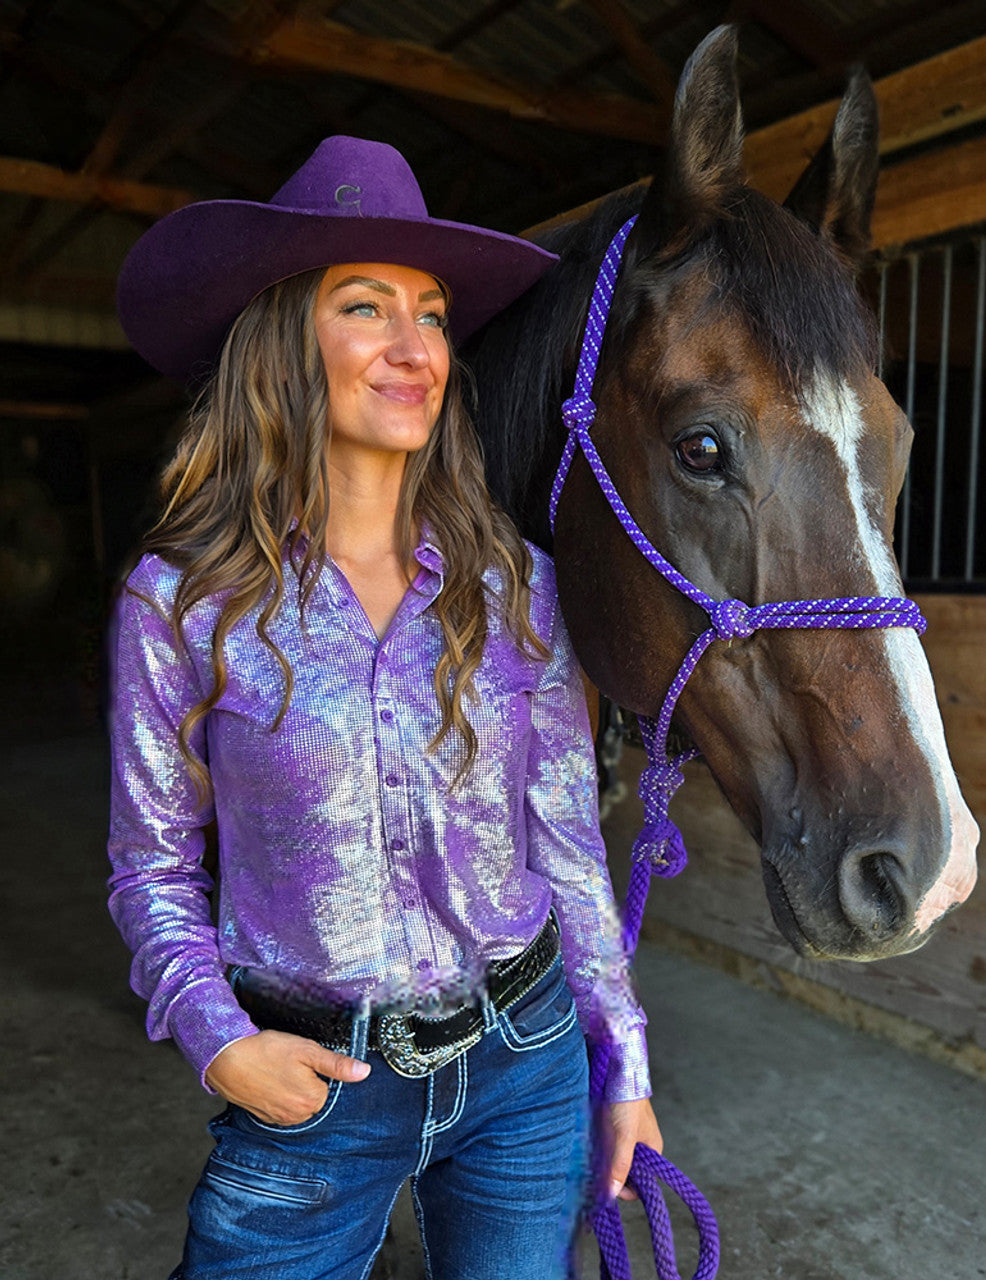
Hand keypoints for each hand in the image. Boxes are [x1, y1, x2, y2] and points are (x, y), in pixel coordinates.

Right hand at [204, 1028, 370, 1125]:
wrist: (227, 1058)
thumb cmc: (266, 1051)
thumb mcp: (307, 1050)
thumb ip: (337, 1064)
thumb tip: (363, 1072)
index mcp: (313, 1100)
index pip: (327, 1087)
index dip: (316, 1070)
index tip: (302, 1060)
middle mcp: (297, 1116)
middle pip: (313, 1097)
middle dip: (305, 1081)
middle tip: (288, 1064)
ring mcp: (278, 1118)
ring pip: (296, 1103)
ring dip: (290, 1089)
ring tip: (276, 1071)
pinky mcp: (262, 1116)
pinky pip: (279, 1107)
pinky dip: (276, 1095)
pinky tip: (267, 1079)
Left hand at [601, 1097, 663, 1201]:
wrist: (618, 1072)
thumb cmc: (628, 1103)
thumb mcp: (624, 1138)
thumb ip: (620, 1166)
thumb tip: (612, 1194)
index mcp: (652, 1150)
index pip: (642, 1182)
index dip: (626, 1189)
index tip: (609, 1187)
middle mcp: (642, 1145)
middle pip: (627, 1171)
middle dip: (613, 1174)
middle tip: (596, 1173)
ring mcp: (628, 1135)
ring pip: (616, 1158)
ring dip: (604, 1162)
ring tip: (593, 1157)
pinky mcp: (615, 1125)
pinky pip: (608, 1145)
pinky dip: (600, 1149)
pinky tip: (591, 1145)